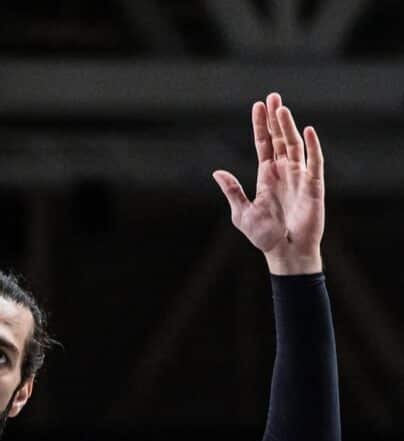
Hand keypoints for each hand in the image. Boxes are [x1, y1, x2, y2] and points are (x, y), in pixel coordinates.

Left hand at [213, 93, 323, 274]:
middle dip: (276, 118)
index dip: (261, 126)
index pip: (263, 144)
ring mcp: (299, 177)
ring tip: (282, 108)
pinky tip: (307, 130)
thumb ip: (232, 191)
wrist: (285, 253)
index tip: (258, 106)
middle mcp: (283, 172)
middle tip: (273, 97)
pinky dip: (312, 146)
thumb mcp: (242, 213)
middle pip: (279, 139)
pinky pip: (314, 162)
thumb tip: (217, 171)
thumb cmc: (264, 237)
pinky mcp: (313, 186)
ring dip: (288, 127)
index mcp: (266, 177)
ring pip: (294, 145)